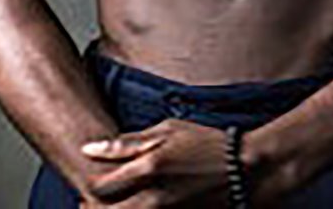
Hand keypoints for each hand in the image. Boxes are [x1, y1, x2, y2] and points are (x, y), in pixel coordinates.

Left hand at [80, 118, 230, 207]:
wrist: (245, 167)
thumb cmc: (205, 142)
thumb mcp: (169, 130)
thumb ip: (129, 143)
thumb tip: (89, 148)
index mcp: (149, 168)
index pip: (100, 188)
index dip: (88, 189)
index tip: (89, 185)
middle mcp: (155, 197)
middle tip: (91, 202)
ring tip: (116, 205)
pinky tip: (140, 206)